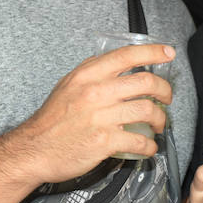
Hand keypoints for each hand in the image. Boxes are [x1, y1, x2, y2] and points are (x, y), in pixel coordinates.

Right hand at [1, 42, 175, 184]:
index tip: (168, 54)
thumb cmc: (52, 119)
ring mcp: (101, 117)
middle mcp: (96, 92)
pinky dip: (150, 146)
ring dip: (160, 119)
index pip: (128, 55)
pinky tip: (149, 147)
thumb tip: (115, 63)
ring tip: (158, 125)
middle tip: (166, 98)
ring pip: (147, 110)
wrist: (34, 150)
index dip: (153, 52)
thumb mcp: (68, 85)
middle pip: (146, 82)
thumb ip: (91, 71)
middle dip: (165, 90)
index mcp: (88, 75)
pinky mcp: (104, 141)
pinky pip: (139, 141)